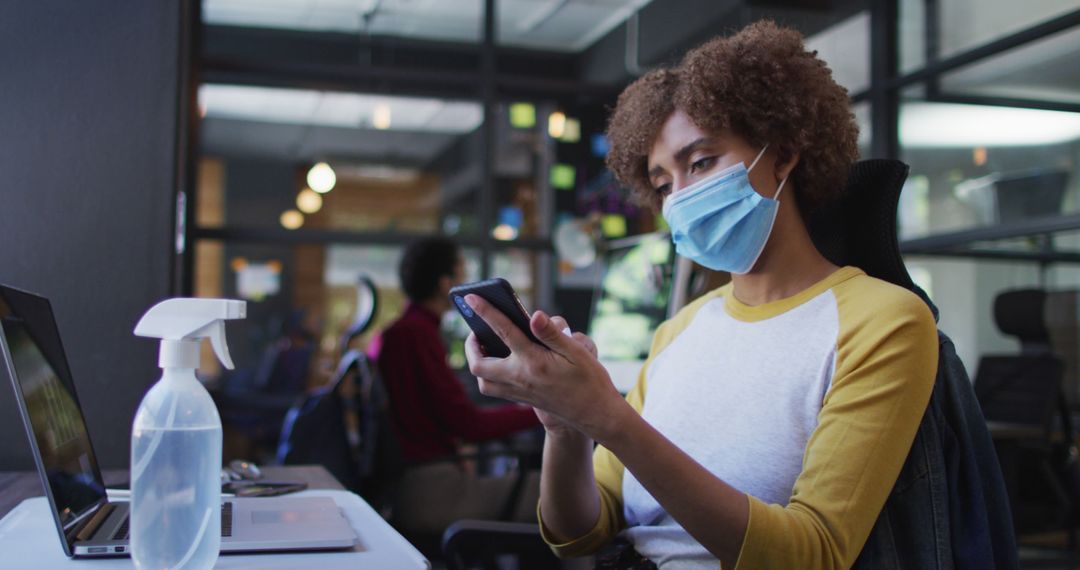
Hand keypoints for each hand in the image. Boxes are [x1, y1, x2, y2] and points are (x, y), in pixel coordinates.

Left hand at [463, 295, 626, 442]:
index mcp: (534, 362)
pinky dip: (488, 375)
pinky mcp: (522, 400)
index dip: (485, 311)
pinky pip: (494, 389)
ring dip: (478, 363)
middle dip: (470, 345)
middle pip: (479, 364)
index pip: (503, 331)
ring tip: (483, 345)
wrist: (595, 414)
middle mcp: (521, 379)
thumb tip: (534, 315)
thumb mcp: (577, 352)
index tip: (470, 298)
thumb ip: (552, 333)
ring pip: (483, 382)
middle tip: (476, 329)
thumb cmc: (590, 380)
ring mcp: (520, 392)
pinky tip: (498, 361)